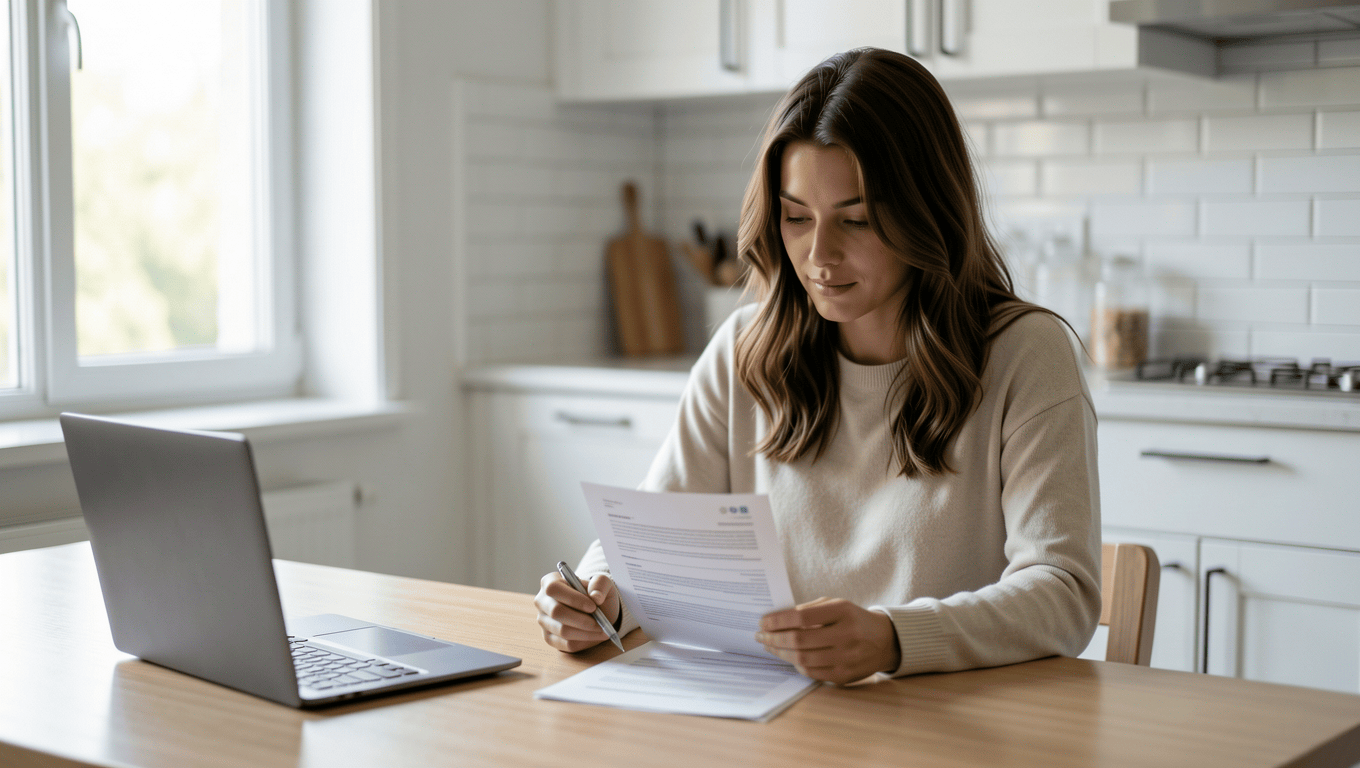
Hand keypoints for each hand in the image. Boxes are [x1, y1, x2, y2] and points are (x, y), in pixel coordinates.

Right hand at [534, 571, 621, 652]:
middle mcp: (542, 601)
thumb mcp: (602, 582)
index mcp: (550, 581)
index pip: (553, 589)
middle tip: (600, 623)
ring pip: (562, 631)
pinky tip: (595, 636)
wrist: (596, 609)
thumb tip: (595, 597)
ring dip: (586, 633)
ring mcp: (543, 621)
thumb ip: (600, 584)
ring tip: (603, 630)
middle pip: (556, 612)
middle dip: (581, 620)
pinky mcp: (549, 638)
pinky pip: (566, 644)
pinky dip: (584, 642)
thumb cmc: (595, 593)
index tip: (592, 606)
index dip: (572, 598)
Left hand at [756, 597, 900, 684]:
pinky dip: (796, 664)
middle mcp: (847, 635)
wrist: (884, 641)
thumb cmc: (852, 619)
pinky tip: (788, 657)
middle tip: (760, 636)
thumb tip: (776, 620)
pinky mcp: (844, 676)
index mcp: (843, 612)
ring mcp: (847, 658)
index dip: (778, 620)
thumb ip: (808, 610)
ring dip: (780, 653)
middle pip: (799, 640)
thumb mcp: (836, 605)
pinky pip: (811, 672)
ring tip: (770, 646)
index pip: (801, 616)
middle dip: (774, 638)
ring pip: (802, 658)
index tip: (763, 622)